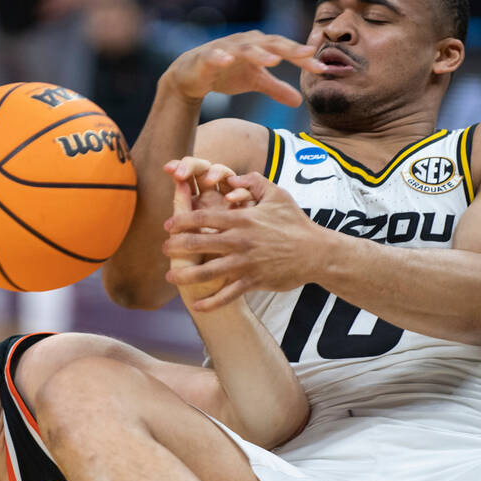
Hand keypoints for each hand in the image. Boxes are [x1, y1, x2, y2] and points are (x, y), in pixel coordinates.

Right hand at [162, 30, 326, 106]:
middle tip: (307, 55)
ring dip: (259, 53)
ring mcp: (225, 47)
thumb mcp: (254, 81)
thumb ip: (276, 88)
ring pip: (245, 48)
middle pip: (271, 43)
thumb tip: (300, 101)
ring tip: (273, 61)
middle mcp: (245, 42)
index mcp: (260, 46)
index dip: (303, 58)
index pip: (286, 50)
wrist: (191, 76)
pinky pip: (214, 55)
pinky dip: (220, 56)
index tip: (322, 68)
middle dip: (289, 49)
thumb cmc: (226, 73)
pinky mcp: (206, 56)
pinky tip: (227, 60)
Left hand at [163, 171, 320, 310]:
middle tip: (164, 249)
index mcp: (242, 219)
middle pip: (198, 244)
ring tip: (171, 275)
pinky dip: (211, 302)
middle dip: (176, 247)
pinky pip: (227, 294)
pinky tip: (197, 305)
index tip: (168, 225)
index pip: (203, 218)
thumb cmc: (295, 222)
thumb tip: (231, 176)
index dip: (181, 221)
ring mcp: (245, 263)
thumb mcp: (277, 194)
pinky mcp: (253, 281)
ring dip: (186, 275)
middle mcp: (239, 241)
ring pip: (208, 272)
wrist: (316, 252)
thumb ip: (253, 181)